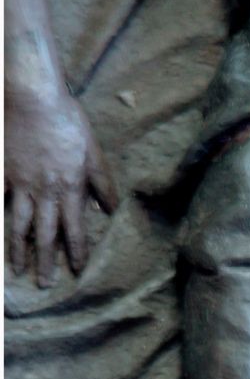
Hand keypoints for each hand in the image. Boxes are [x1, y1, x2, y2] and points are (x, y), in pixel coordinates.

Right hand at [5, 87, 117, 286]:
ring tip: (17, 269)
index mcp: (70, 188)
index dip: (77, 252)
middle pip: (46, 235)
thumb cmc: (66, 118)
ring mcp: (20, 184)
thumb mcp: (92, 150)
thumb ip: (102, 182)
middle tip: (44, 285)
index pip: (75, 229)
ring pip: (19, 224)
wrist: (31, 94)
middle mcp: (44, 192)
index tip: (77, 271)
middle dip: (46, 262)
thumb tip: (110, 210)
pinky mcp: (2, 172)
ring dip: (18, 250)